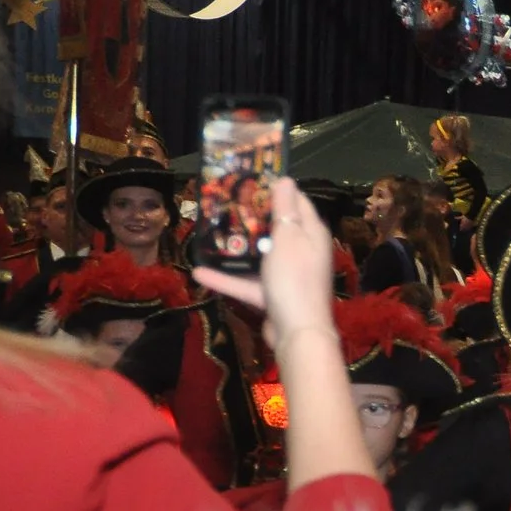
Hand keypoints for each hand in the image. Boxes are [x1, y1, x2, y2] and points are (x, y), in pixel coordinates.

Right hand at [192, 178, 334, 353]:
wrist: (296, 332)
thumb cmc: (294, 279)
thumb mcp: (289, 238)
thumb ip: (285, 210)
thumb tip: (285, 179)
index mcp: (311, 234)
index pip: (298, 202)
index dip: (277, 189)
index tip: (251, 178)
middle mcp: (302, 251)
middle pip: (277, 229)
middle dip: (251, 216)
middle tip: (224, 202)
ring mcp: (287, 275)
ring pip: (259, 256)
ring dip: (236, 248)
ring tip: (210, 233)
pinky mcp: (273, 295)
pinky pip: (248, 283)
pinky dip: (227, 279)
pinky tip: (199, 272)